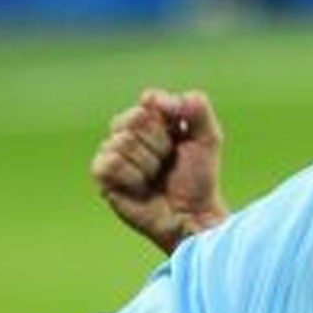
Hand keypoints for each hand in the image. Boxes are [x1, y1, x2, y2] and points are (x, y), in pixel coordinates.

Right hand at [90, 87, 228, 254]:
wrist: (193, 215)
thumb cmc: (199, 179)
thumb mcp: (208, 137)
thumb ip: (196, 107)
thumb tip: (154, 97)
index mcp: (154, 119)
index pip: (149, 99)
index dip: (166, 116)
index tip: (180, 134)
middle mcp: (130, 132)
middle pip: (134, 117)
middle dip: (159, 142)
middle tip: (168, 160)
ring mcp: (114, 153)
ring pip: (122, 140)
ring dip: (148, 163)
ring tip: (156, 177)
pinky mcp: (103, 177)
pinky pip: (110, 162)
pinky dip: (132, 176)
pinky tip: (141, 187)